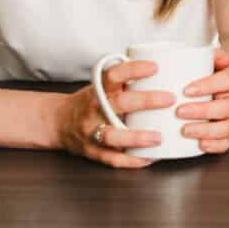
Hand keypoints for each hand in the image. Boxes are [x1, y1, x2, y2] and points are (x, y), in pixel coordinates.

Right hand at [55, 58, 170, 168]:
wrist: (58, 122)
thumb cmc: (91, 102)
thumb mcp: (102, 86)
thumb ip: (126, 80)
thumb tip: (166, 69)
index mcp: (99, 90)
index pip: (114, 75)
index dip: (133, 69)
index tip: (155, 67)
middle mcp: (94, 109)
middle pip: (119, 103)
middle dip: (146, 100)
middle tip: (170, 99)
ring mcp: (91, 132)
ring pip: (113, 136)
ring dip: (137, 137)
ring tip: (159, 137)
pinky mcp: (92, 151)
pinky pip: (113, 159)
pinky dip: (132, 160)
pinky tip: (150, 157)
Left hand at [172, 48, 228, 154]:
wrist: (218, 93)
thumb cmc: (207, 80)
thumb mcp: (207, 64)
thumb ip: (209, 55)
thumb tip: (212, 55)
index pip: (226, 82)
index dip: (208, 86)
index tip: (186, 90)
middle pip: (226, 107)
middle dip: (203, 110)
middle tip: (180, 111)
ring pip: (227, 127)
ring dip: (206, 130)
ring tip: (185, 130)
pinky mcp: (227, 136)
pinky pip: (226, 144)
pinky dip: (214, 146)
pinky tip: (200, 144)